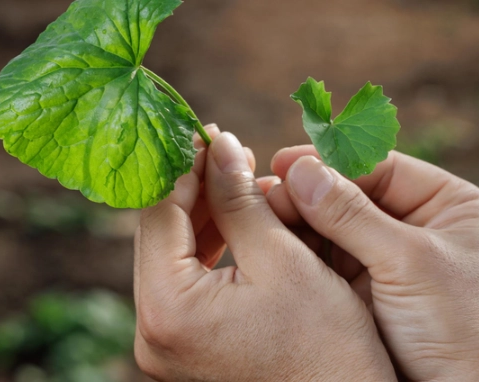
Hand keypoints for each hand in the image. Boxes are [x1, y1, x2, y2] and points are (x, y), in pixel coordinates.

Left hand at [133, 131, 396, 381]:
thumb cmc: (328, 344)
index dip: (184, 165)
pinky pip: (184, 282)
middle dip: (195, 188)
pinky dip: (208, 248)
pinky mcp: (183, 347)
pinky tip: (236, 219)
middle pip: (159, 235)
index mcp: (168, 308)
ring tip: (236, 177)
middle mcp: (151, 332)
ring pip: (171, 256)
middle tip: (227, 148)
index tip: (208, 130)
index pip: (159, 213)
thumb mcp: (284, 259)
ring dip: (203, 214)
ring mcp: (164, 344)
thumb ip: (240, 199)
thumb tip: (219, 145)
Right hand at [261, 146, 478, 380]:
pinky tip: (270, 241)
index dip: (331, 162)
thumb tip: (302, 171)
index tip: (284, 162)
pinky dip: (299, 251)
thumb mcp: (408, 263)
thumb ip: (353, 215)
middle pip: (352, 195)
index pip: (381, 168)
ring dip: (297, 220)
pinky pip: (326, 260)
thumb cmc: (460, 331)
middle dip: (308, 193)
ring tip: (258, 213)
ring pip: (333, 227)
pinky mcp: (366, 289)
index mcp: (449, 206)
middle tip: (263, 190)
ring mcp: (391, 259)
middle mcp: (419, 226)